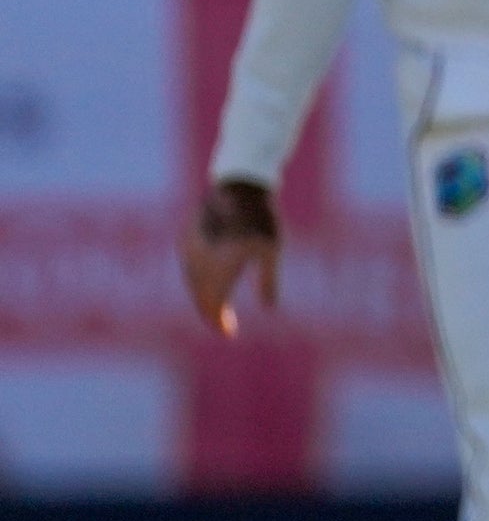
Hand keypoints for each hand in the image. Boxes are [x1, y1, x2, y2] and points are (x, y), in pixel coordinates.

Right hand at [180, 180, 280, 336]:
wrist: (237, 187)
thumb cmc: (261, 218)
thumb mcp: (271, 249)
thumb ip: (268, 280)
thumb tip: (270, 307)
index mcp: (221, 267)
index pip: (214, 305)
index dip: (220, 323)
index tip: (229, 333)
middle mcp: (200, 261)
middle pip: (200, 297)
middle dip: (211, 314)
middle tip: (224, 326)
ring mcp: (190, 250)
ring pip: (191, 284)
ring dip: (202, 299)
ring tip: (217, 309)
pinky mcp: (186, 240)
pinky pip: (187, 268)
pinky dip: (196, 282)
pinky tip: (207, 286)